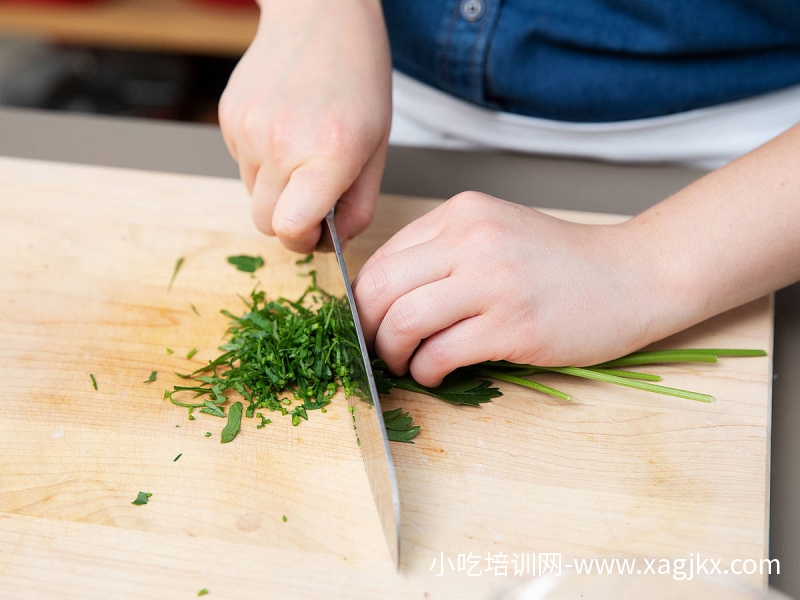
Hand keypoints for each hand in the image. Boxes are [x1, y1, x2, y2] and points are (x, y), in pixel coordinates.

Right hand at [218, 0, 391, 251]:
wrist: (319, 14)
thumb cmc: (358, 78)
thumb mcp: (377, 147)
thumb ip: (360, 205)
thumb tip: (336, 243)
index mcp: (327, 154)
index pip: (289, 229)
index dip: (303, 241)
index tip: (317, 233)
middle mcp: (280, 144)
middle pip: (265, 222)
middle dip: (290, 221)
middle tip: (313, 199)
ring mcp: (247, 129)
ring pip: (252, 194)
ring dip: (276, 188)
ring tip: (302, 150)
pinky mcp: (228, 117)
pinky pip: (240, 164)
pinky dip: (261, 160)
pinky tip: (284, 128)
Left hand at [353, 192, 659, 386]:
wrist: (632, 276)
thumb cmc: (560, 263)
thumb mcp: (496, 233)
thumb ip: (443, 254)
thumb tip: (384, 300)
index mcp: (462, 213)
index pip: (384, 258)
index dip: (365, 299)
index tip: (370, 324)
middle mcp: (472, 239)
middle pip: (381, 288)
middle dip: (366, 328)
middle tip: (376, 349)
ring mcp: (493, 281)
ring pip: (403, 321)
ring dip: (391, 353)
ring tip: (404, 364)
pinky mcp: (514, 325)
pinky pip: (441, 353)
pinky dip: (426, 371)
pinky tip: (436, 373)